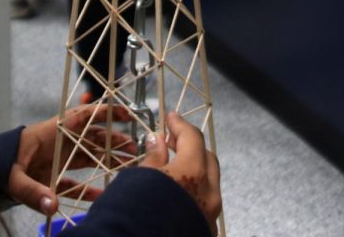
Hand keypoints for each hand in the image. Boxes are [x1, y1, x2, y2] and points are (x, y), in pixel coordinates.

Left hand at [8, 104, 135, 214]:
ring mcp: (59, 159)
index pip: (85, 116)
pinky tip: (102, 194)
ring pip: (90, 157)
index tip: (127, 113)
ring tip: (129, 166)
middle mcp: (61, 143)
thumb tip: (52, 206)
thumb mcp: (14, 176)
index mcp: (55, 131)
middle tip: (136, 148)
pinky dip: (89, 189)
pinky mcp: (53, 177)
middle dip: (116, 141)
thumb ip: (32, 191)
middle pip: (94, 138)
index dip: (107, 112)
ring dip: (109, 160)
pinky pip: (76, 182)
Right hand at [140, 111, 221, 231]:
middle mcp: (208, 192)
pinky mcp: (205, 229)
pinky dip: (194, 191)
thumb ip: (153, 158)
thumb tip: (159, 142)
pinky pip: (205, 202)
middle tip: (172, 142)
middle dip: (192, 146)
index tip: (171, 117)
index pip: (192, 137)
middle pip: (207, 158)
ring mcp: (210, 213)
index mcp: (192, 172)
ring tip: (173, 167)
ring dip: (194, 169)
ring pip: (209, 182)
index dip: (180, 125)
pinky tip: (176, 192)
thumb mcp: (138, 179)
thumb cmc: (133, 213)